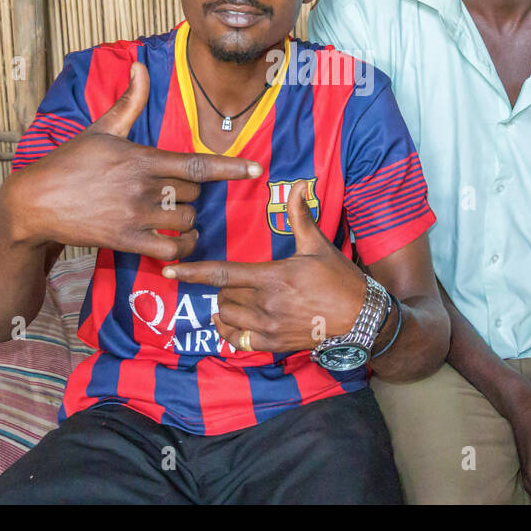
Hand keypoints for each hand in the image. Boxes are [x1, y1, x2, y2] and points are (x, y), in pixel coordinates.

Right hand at [7, 62, 261, 258]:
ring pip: (185, 220)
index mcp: (141, 157)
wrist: (34, 201)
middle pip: (194, 193)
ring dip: (188, 221)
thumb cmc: (69, 162)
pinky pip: (169, 249)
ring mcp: (134, 215)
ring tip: (177, 217)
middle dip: (193, 193)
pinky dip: (180, 248)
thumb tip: (140, 66)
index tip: (256, 170)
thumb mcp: (100, 129)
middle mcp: (142, 186)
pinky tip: (178, 243)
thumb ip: (129, 102)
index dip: (231, 168)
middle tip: (175, 192)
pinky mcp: (124, 240)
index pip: (197, 164)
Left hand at [162, 181, 367, 352]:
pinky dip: (229, 330)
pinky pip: (237, 341)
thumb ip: (300, 216)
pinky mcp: (273, 345)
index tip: (170, 269)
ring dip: (226, 306)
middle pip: (223, 295)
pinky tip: (232, 321)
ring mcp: (268, 328)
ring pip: (227, 317)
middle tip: (238, 279)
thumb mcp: (318, 245)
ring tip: (238, 296)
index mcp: (273, 277)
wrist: (360, 318)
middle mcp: (266, 305)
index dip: (193, 271)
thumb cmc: (339, 280)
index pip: (223, 274)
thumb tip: (297, 184)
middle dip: (223, 285)